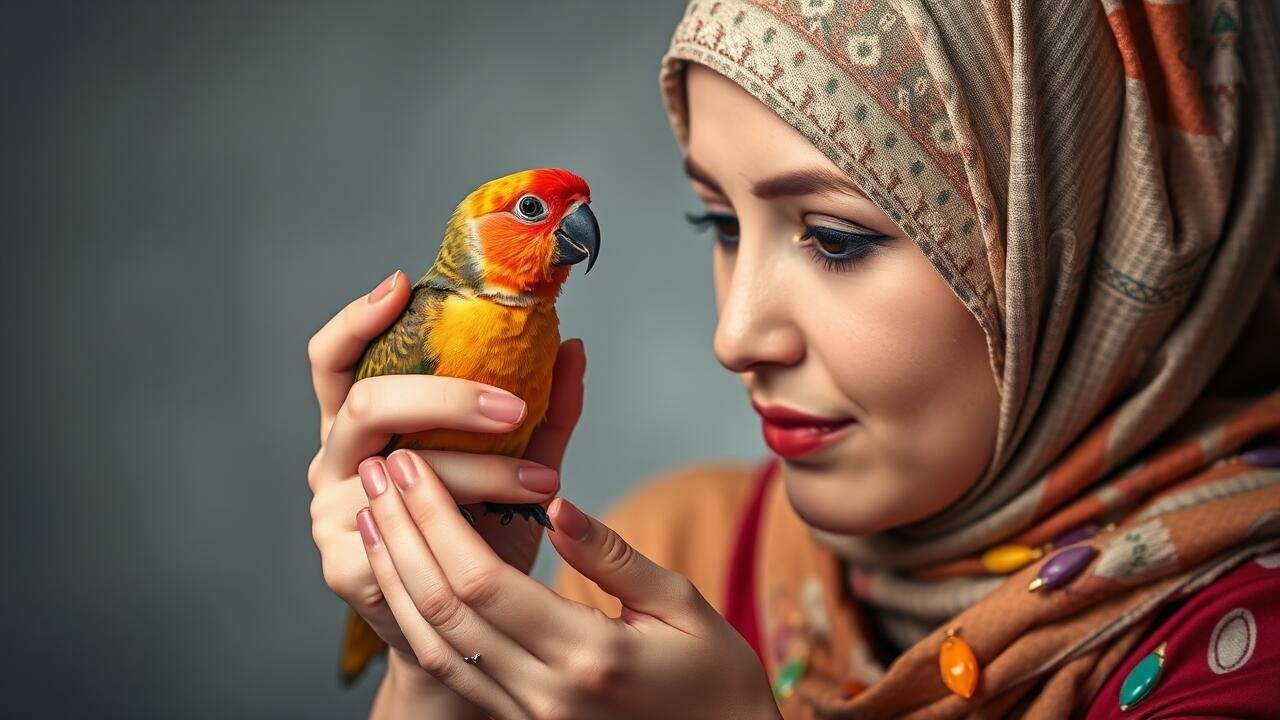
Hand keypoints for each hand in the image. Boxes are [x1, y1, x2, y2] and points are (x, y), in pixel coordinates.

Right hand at [307, 269, 587, 656]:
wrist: (463, 626)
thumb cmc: (481, 531)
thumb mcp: (513, 461)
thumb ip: (542, 410)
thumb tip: (573, 347)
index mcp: (360, 424)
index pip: (335, 358)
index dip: (358, 319)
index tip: (401, 286)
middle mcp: (336, 459)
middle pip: (366, 402)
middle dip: (446, 397)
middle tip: (514, 406)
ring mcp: (332, 512)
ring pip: (402, 468)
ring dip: (480, 468)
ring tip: (543, 475)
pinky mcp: (345, 564)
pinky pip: (407, 529)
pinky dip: (472, 516)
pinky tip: (515, 518)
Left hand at [356, 449, 782, 719]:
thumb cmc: (718, 680)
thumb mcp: (683, 606)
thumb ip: (612, 557)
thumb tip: (554, 503)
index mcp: (587, 656)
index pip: (483, 581)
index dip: (435, 519)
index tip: (411, 464)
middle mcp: (544, 695)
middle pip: (445, 609)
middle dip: (401, 535)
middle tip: (376, 473)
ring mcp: (528, 718)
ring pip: (435, 645)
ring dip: (396, 576)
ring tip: (374, 516)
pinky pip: (453, 672)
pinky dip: (417, 619)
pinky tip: (404, 576)